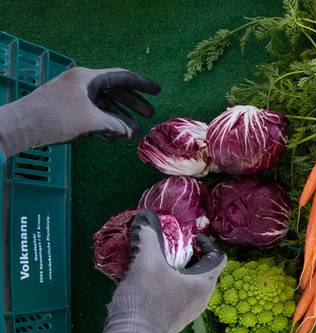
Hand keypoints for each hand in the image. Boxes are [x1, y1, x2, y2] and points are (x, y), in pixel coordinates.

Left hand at [0, 67, 160, 156]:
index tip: (158, 91)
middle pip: (115, 92)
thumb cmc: (57, 117)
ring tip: (133, 134)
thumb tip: (134, 132)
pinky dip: (106, 125)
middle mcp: (83, 85)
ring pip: (105, 106)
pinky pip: (94, 115)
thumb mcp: (92, 120)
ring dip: (120, 119)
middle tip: (150, 115)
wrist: (23, 126)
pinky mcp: (70, 111)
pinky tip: (113, 138)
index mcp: (88, 78)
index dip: (142, 84)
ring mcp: (75, 98)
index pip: (121, 77)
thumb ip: (116, 125)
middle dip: (133, 105)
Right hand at [96, 210, 225, 332]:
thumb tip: (145, 216)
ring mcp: (188, 311)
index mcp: (204, 284)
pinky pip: (177, 294)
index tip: (191, 236)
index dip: (208, 243)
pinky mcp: (173, 318)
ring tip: (157, 257)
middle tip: (172, 243)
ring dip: (177, 268)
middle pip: (203, 270)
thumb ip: (147, 236)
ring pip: (189, 283)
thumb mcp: (146, 262)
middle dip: (189, 254)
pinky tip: (147, 277)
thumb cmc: (145, 301)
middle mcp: (201, 299)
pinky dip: (168, 281)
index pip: (219, 258)